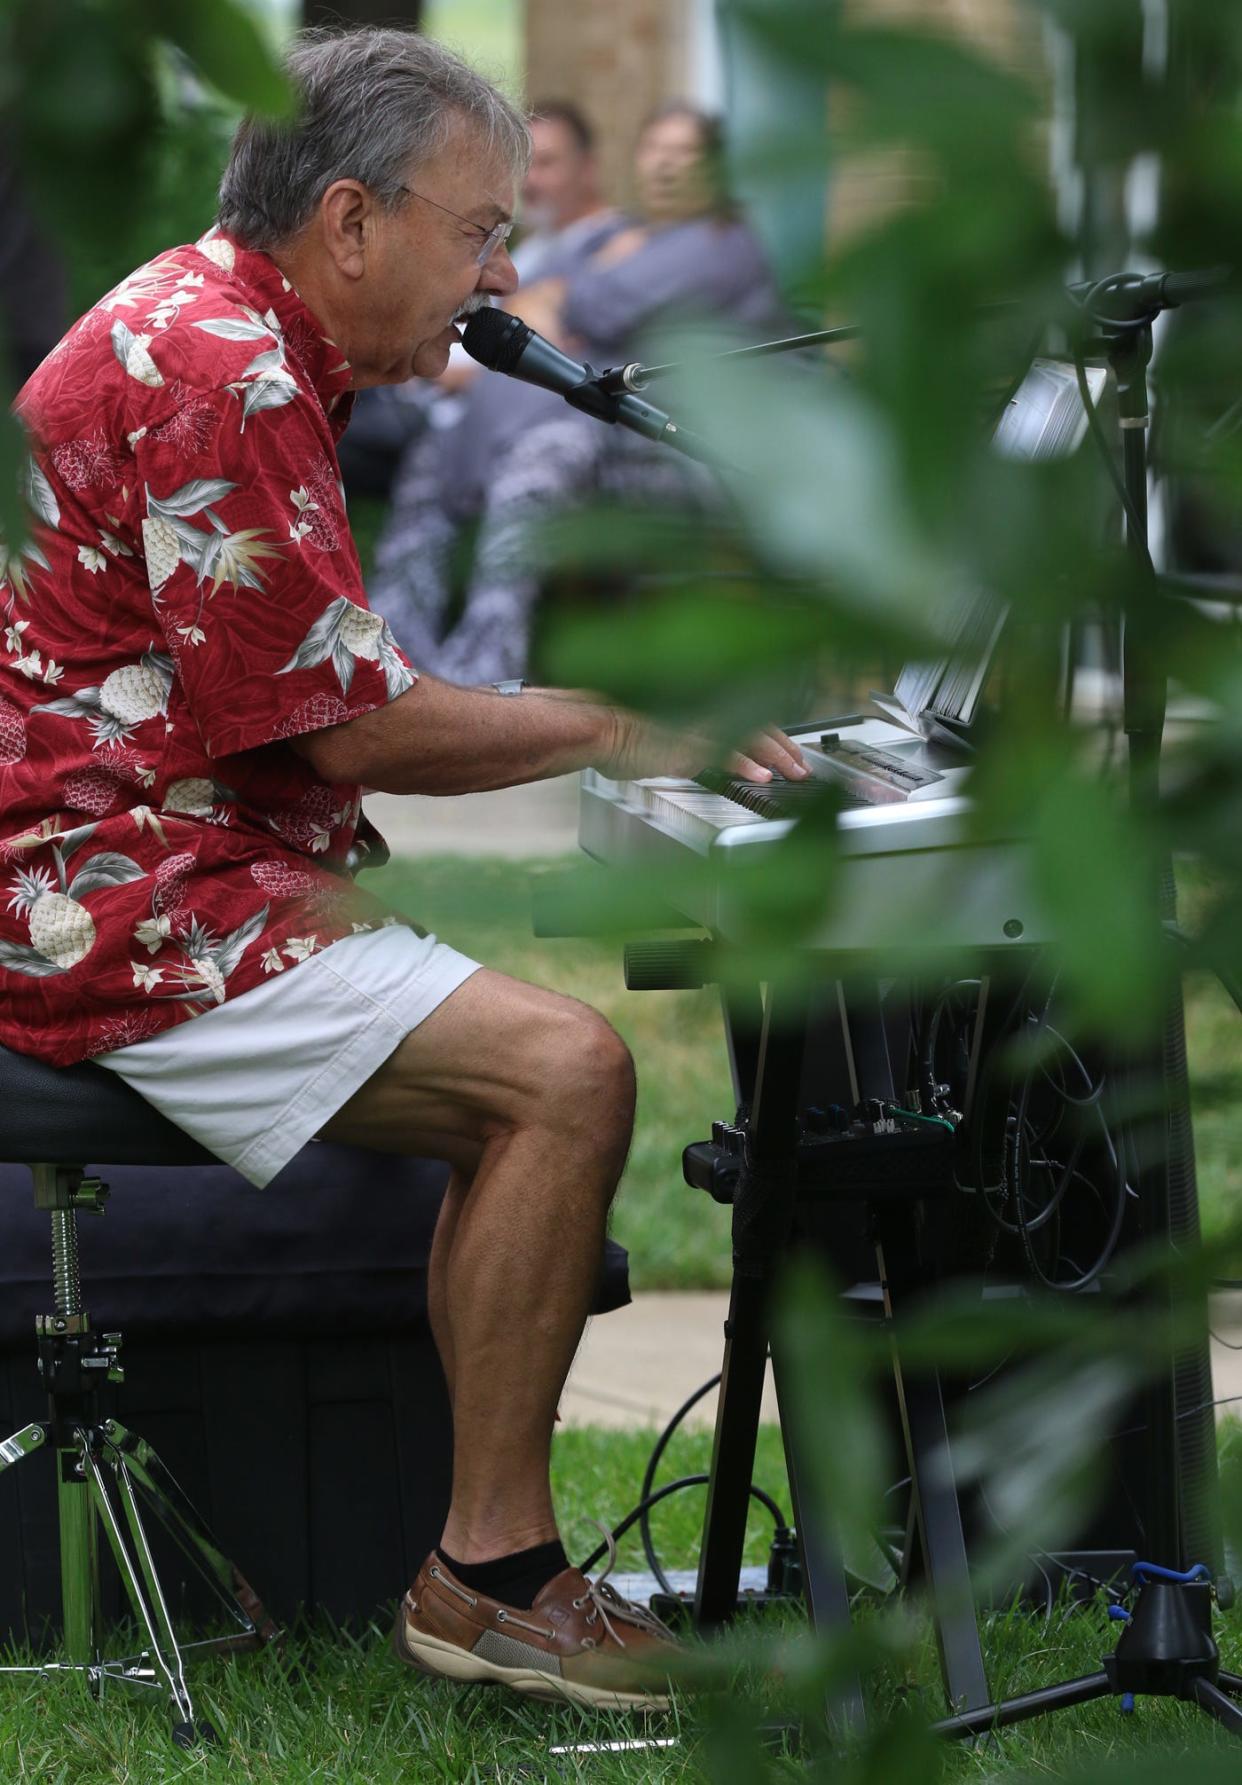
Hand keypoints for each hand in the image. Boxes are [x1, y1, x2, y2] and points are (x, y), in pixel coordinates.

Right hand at [595, 709, 808, 784]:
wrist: (591, 724)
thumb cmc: (612, 725)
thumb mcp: (655, 725)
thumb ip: (683, 735)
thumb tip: (698, 748)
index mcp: (698, 699)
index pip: (746, 713)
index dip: (771, 732)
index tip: (785, 748)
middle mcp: (704, 706)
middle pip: (758, 723)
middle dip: (784, 746)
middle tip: (801, 764)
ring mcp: (699, 725)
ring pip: (751, 737)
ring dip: (778, 756)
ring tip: (795, 772)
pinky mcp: (689, 746)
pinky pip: (728, 755)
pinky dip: (748, 766)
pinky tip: (763, 777)